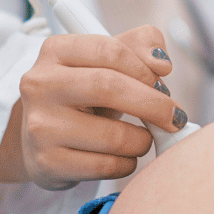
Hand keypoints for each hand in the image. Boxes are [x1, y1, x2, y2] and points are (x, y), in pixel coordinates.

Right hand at [0, 26, 185, 189]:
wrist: (42, 139)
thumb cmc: (82, 97)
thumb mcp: (105, 65)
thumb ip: (137, 47)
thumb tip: (161, 62)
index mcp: (54, 51)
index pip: (110, 51)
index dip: (145, 70)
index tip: (163, 86)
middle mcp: (40, 85)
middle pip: (109, 87)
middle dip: (153, 105)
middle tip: (174, 117)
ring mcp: (40, 126)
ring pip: (112, 135)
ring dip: (142, 141)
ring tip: (143, 139)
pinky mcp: (46, 162)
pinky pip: (105, 166)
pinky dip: (127, 164)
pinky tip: (124, 157)